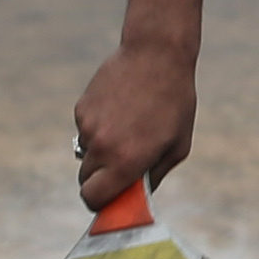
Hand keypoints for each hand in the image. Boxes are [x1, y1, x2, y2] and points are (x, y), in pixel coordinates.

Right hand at [73, 39, 195, 210]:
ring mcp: (88, 126)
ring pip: (85, 154)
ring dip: (101, 152)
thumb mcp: (177, 146)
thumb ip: (153, 176)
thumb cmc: (174, 102)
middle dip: (100, 181)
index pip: (93, 199)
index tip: (111, 199)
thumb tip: (137, 195)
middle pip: (85, 181)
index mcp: (126, 161)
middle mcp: (102, 146)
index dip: (100, 204)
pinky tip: (120, 110)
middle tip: (122, 168)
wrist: (155, 54)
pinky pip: (85, 131)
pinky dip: (99, 129)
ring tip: (128, 130)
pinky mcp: (81, 108)